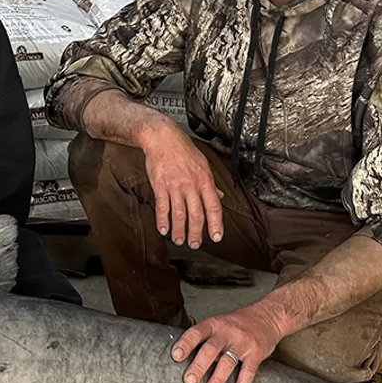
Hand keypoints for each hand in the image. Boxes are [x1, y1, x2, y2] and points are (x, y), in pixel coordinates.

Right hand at [140, 122, 222, 248]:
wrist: (162, 138)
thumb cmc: (183, 150)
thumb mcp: (203, 164)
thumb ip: (211, 184)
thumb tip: (221, 197)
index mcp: (204, 180)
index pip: (214, 206)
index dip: (216, 224)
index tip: (216, 237)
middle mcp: (191, 185)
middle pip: (196, 214)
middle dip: (196, 233)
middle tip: (194, 244)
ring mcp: (175, 186)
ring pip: (179, 214)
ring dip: (179, 230)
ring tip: (179, 240)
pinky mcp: (160, 186)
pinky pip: (162, 207)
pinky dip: (163, 221)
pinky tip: (163, 229)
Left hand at [170, 305, 283, 382]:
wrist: (269, 315)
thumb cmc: (238, 323)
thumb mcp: (219, 323)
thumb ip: (204, 339)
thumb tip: (183, 360)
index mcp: (214, 324)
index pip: (196, 332)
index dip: (185, 343)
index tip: (175, 356)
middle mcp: (227, 332)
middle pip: (211, 349)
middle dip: (199, 366)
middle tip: (189, 382)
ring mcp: (242, 343)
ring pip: (228, 362)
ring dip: (218, 380)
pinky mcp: (256, 353)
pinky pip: (248, 371)